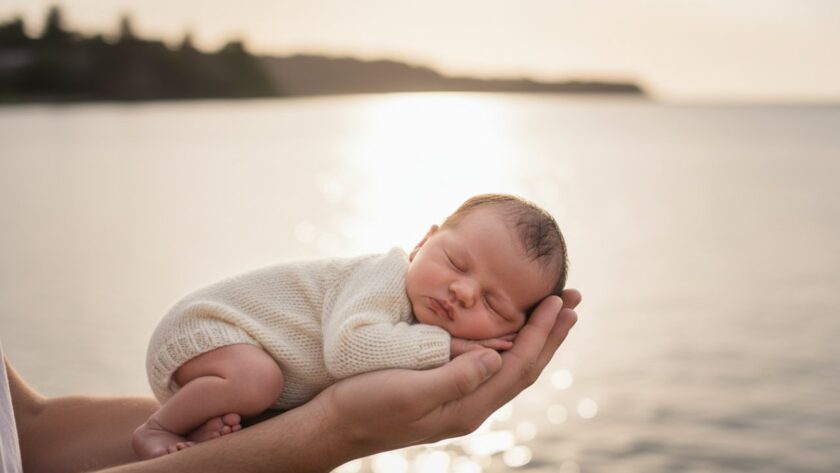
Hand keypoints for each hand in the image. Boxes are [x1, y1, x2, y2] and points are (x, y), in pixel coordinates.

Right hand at [314, 288, 580, 460]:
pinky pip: (488, 363)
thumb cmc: (366, 405)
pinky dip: (506, 341)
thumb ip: (456, 377)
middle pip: (523, 366)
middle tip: (572, 300)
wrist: (335, 425)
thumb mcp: (410, 391)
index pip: (519, 366)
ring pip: (508, 365)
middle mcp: (470, 405)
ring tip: (551, 312)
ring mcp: (458, 399)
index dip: (542, 333)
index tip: (559, 301)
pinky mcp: (444, 389)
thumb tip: (497, 358)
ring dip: (533, 336)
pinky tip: (504, 330)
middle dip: (550, 333)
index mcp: (468, 406)